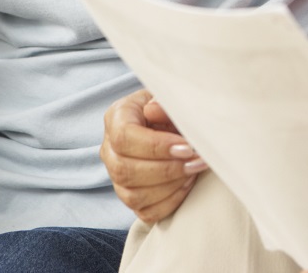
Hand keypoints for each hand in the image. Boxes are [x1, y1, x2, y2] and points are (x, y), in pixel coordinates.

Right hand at [99, 88, 207, 223]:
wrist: (174, 121)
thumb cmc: (172, 107)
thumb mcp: (170, 96)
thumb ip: (165, 102)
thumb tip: (154, 108)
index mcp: (116, 118)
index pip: (125, 138)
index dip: (156, 146)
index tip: (186, 147)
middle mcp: (110, 150)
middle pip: (125, 170)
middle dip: (167, 169)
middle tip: (197, 161)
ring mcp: (117, 177)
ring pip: (133, 195)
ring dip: (170, 186)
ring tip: (194, 170)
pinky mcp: (131, 197)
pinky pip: (145, 212)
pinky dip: (170, 202)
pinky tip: (187, 184)